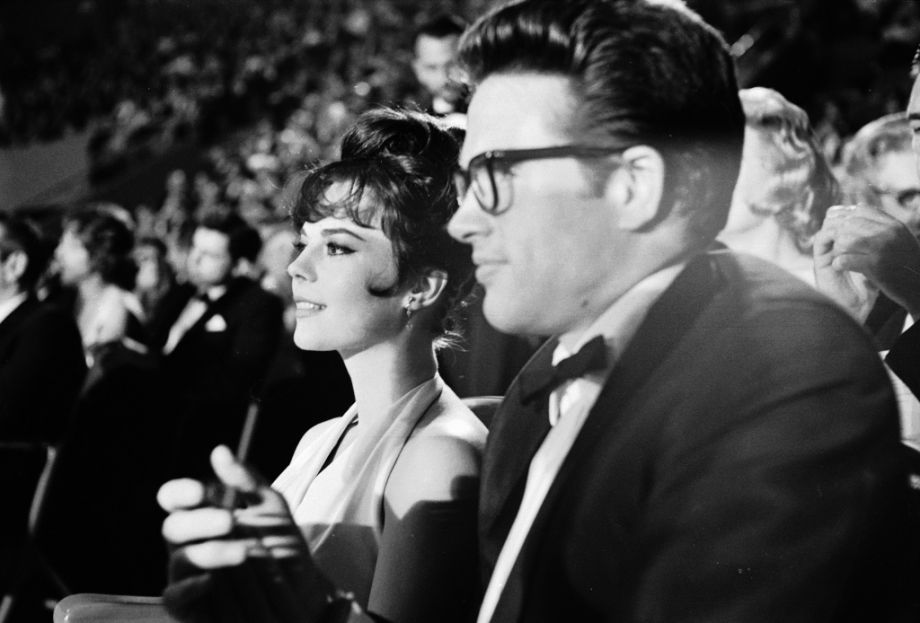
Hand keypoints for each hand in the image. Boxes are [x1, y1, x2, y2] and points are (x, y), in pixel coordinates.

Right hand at [158, 446, 334, 622]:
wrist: (303, 592)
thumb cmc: (282, 545)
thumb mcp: (273, 508)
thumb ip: (247, 481)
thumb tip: (219, 450)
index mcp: (203, 515)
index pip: (173, 499)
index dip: (178, 492)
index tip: (200, 491)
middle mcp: (190, 543)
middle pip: (172, 527)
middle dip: (198, 522)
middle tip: (229, 521)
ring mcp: (188, 575)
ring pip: (179, 560)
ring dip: (209, 553)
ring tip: (245, 552)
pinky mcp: (191, 605)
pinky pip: (174, 597)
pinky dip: (187, 588)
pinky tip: (210, 581)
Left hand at [814, 205, 919, 320]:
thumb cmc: (906, 264)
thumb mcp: (899, 238)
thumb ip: (881, 224)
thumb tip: (857, 206)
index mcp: (894, 225)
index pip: (862, 210)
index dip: (846, 218)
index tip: (842, 230)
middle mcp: (889, 233)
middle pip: (850, 223)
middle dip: (839, 234)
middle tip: (837, 245)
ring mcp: (882, 248)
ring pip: (845, 240)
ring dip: (838, 249)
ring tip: (840, 256)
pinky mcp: (875, 266)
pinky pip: (845, 260)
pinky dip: (839, 263)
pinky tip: (840, 267)